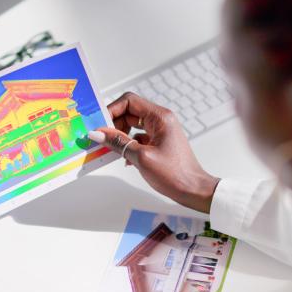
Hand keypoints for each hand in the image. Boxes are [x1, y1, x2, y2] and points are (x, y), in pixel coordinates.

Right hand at [88, 92, 219, 213]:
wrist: (193, 189)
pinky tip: (124, 158)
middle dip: (113, 124)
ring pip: (132, 125)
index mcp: (160, 117)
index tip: (100, 124)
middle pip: (129, 112)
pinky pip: (138, 137)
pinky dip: (128, 145)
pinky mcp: (159, 142)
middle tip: (102, 138)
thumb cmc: (175, 174)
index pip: (129, 101)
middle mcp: (161, 120)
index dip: (112, 110)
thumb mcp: (141, 157)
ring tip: (111, 148)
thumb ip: (118, 143)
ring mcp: (160, 131)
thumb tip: (98, 133)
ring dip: (120, 135)